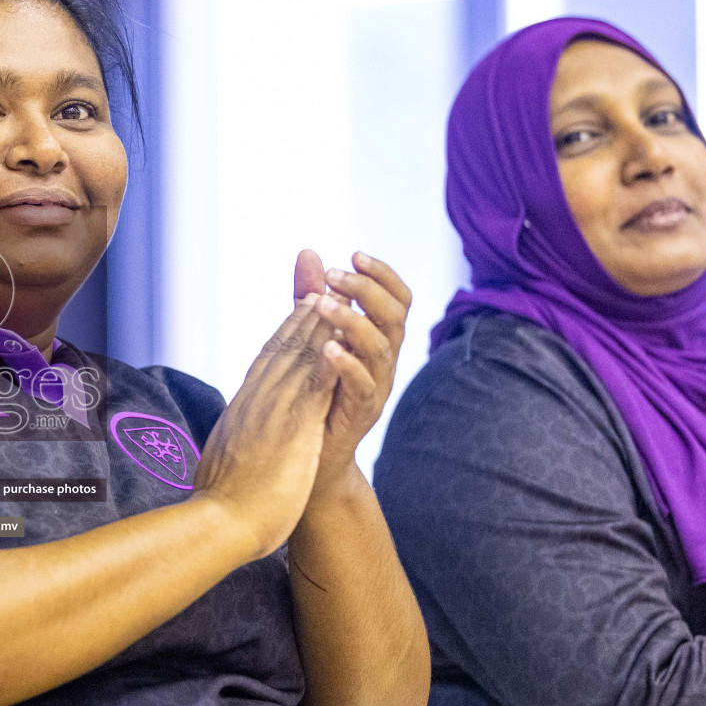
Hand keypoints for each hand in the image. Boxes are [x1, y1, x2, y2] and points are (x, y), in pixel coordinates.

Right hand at [192, 295, 339, 558]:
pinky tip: (341, 335)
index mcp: (243, 408)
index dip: (285, 331)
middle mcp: (256, 399)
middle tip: (321, 285)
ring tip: (335, 296)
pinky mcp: (292, 422)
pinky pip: (314, 378)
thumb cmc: (220, 504)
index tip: (301, 309)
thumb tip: (225, 448)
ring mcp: (273, 408)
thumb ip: (230, 447)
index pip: (267, 361)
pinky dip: (327, 353)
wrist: (219, 522)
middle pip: (282, 348)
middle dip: (303, 315)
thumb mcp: (225, 463)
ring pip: (298, 356)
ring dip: (318, 324)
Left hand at [292, 250, 410, 482]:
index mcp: (377, 339)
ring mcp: (376, 387)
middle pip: (395, 317)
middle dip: (367, 291)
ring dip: (353, 321)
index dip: (382, 275)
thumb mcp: (310, 335)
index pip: (397, 299)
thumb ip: (312, 296)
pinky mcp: (361, 413)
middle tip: (335, 276)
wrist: (307, 454)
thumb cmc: (312, 388)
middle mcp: (384, 361)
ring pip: (381, 348)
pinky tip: (327, 347)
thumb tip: (309, 252)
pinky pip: (364, 386)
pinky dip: (347, 364)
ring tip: (323, 304)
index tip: (354, 255)